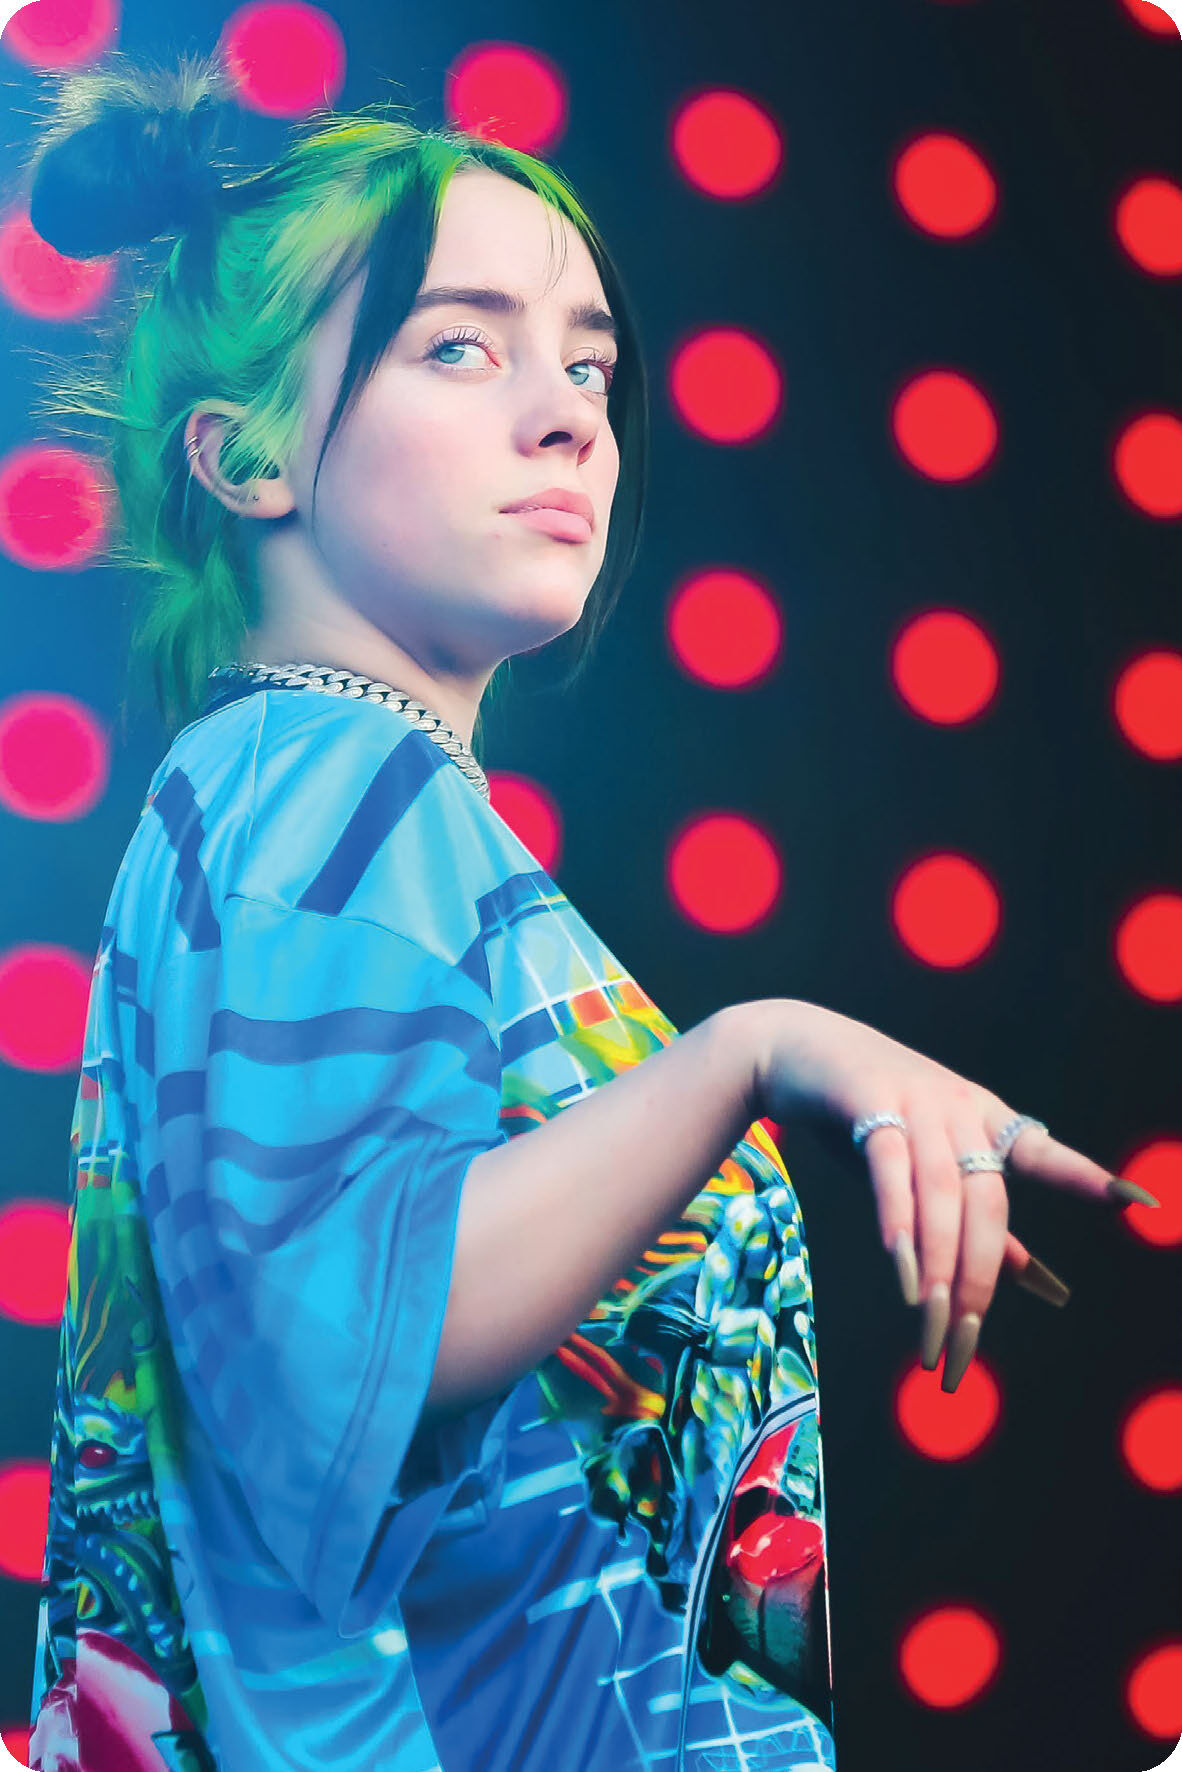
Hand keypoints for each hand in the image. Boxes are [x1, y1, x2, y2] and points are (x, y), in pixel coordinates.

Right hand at [751, 997, 1157, 1391]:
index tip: (1141, 1206)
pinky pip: (890, 1172)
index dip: (1089, 1180)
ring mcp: (914, 1102)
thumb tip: (1040, 1283)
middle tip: (964, 1348)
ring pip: (941, 1196)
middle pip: (986, 1203)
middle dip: (980, 1282)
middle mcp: (959, 1109)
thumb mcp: (925, 1168)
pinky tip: (905, 1278)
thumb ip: (978, 1225)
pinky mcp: (866, 1102)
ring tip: (933, 1330)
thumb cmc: (867, 1115)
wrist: (794, 1048)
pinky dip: (899, 1226)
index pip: (1044, 1156)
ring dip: (939, 1269)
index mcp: (985, 1121)